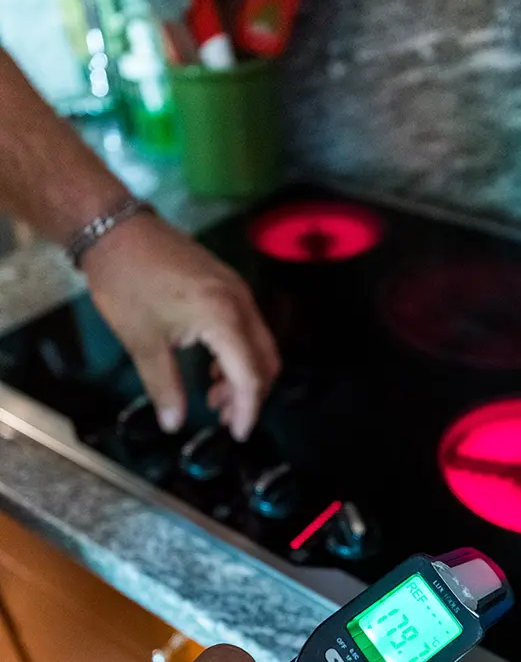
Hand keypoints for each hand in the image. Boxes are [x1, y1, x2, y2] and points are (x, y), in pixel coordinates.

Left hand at [83, 213, 280, 440]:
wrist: (115, 228)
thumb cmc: (126, 282)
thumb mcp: (142, 342)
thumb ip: (164, 386)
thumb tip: (173, 423)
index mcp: (223, 317)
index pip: (250, 375)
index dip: (247, 409)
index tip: (236, 434)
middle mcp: (240, 302)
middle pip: (265, 360)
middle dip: (251, 395)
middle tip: (225, 419)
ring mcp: (237, 289)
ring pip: (259, 343)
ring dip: (244, 375)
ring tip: (214, 398)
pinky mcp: (227, 283)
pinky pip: (248, 326)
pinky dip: (238, 353)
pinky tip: (213, 367)